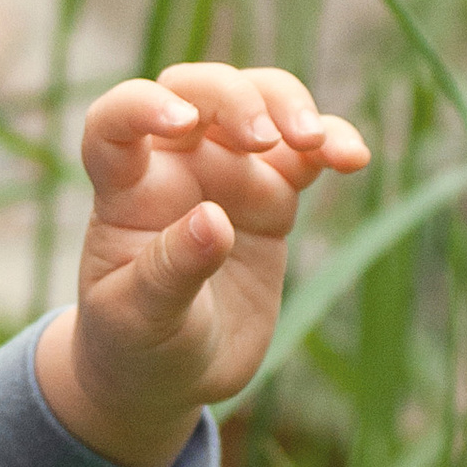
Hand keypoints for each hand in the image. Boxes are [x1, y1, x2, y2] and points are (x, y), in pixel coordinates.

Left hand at [35, 64, 370, 466]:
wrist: (172, 376)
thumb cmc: (137, 347)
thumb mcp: (141, 321)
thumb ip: (171, 271)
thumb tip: (213, 220)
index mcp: (123, 193)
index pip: (114, 123)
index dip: (140, 106)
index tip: (180, 123)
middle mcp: (172, 168)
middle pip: (195, 90)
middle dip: (233, 97)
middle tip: (265, 138)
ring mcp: (225, 176)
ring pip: (257, 101)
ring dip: (287, 104)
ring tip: (316, 142)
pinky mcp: (271, 195)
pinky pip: (306, 151)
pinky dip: (332, 141)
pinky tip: (353, 158)